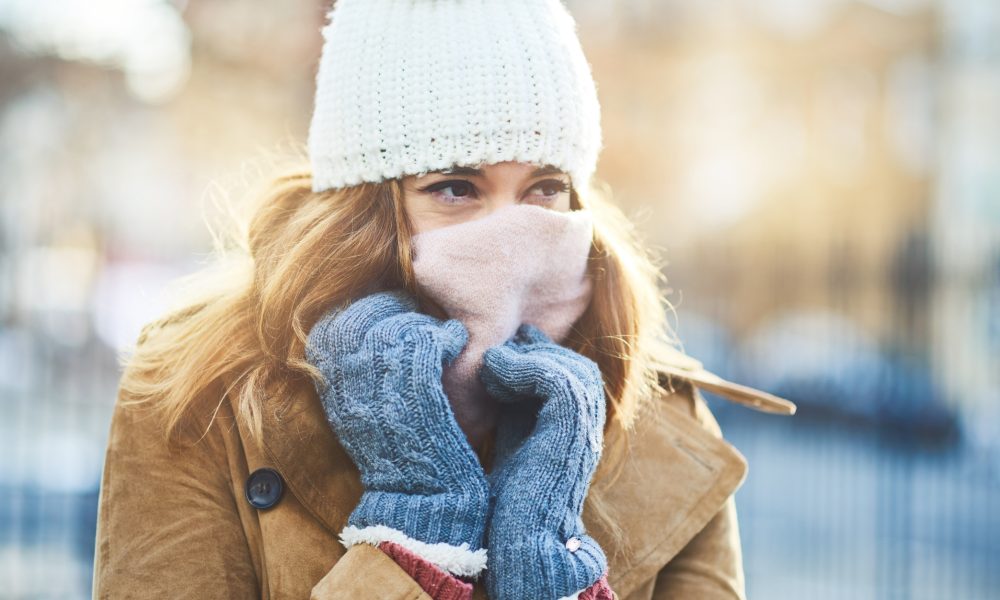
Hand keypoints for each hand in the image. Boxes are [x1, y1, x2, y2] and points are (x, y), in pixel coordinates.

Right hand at [305, 290, 489, 576]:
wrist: (421, 502)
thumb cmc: (401, 456)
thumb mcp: (362, 413)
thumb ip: (356, 373)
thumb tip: (368, 327)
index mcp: (331, 388)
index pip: (335, 324)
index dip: (364, 309)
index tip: (390, 311)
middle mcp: (348, 386)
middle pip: (363, 317)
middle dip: (393, 307)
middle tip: (418, 313)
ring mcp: (380, 389)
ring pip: (397, 327)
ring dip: (422, 323)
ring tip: (439, 334)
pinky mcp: (417, 394)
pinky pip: (427, 341)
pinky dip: (445, 335)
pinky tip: (454, 341)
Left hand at [479, 323, 607, 599]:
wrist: (519, 539)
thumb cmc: (508, 500)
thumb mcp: (513, 439)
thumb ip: (515, 407)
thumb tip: (498, 367)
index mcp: (577, 430)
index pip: (572, 376)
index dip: (540, 356)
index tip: (506, 347)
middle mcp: (589, 428)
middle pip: (577, 367)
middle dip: (538, 352)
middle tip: (500, 350)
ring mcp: (586, 429)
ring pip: (570, 368)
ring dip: (527, 359)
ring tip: (492, 364)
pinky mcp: (572, 431)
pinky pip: (556, 380)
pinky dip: (523, 368)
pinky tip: (494, 373)